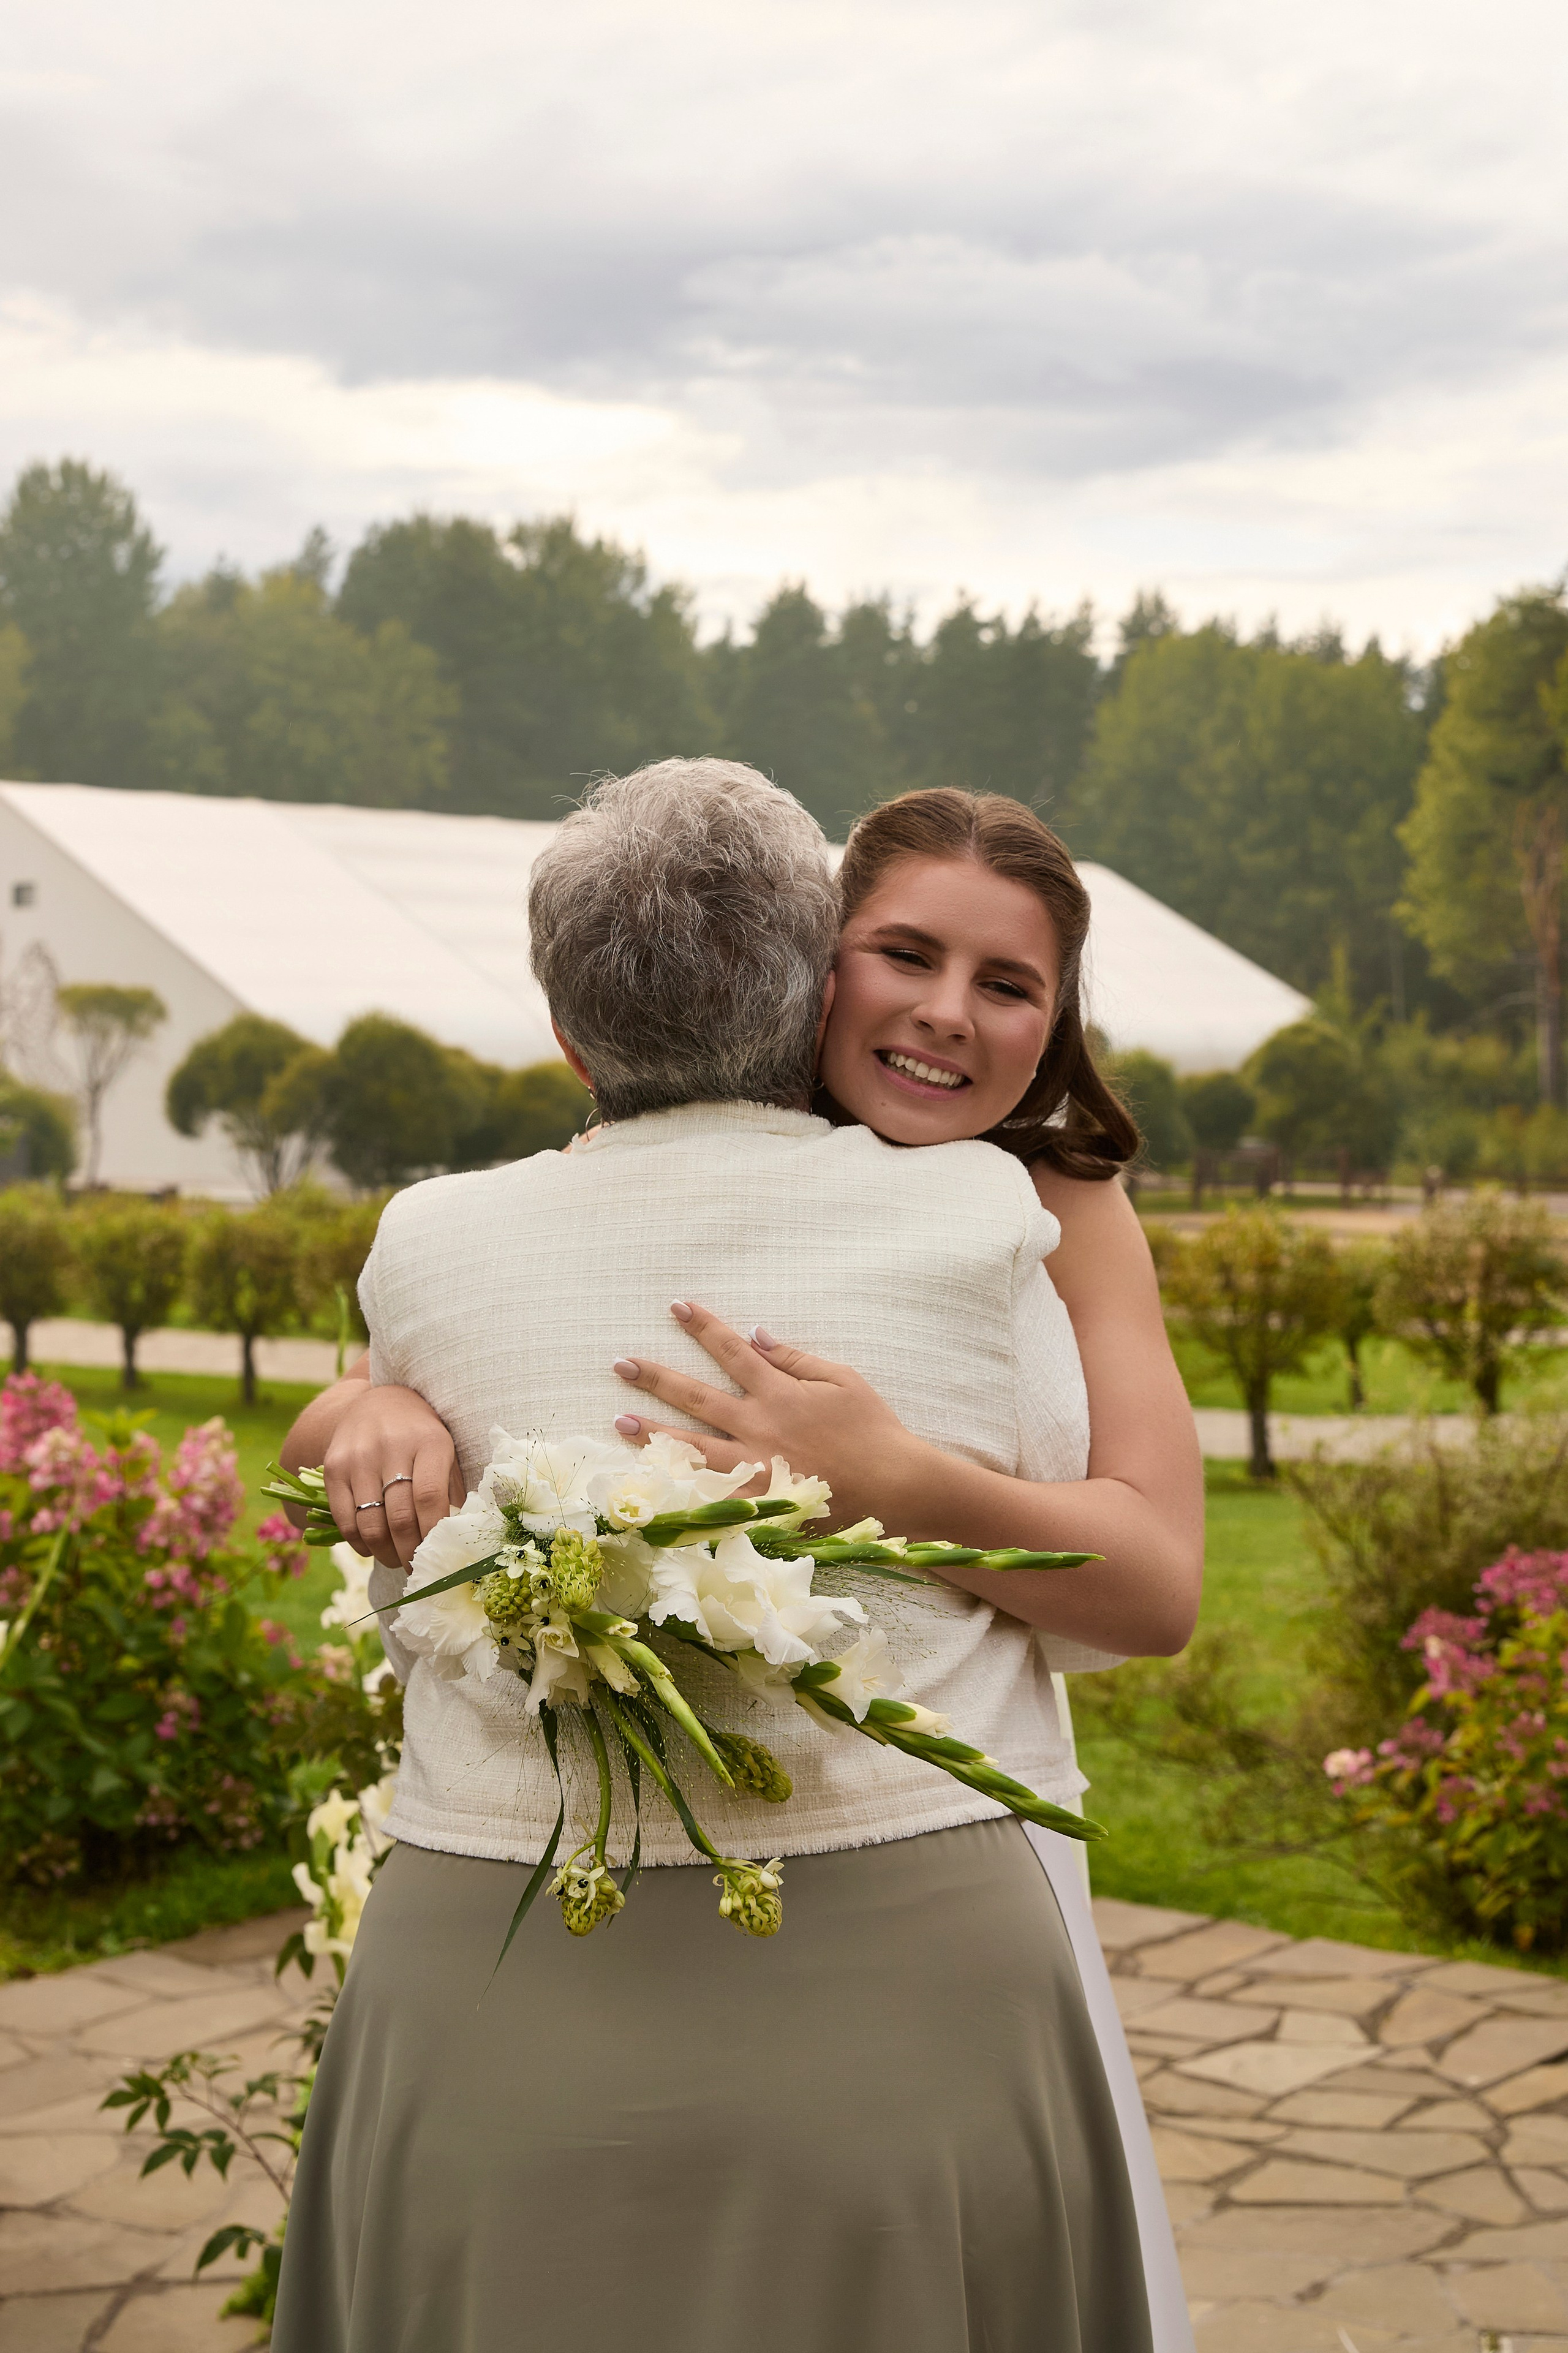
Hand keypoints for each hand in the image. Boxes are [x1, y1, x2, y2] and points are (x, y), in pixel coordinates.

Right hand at [321, 1384, 464, 1568]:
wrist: (379, 1401)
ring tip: (397, 1561)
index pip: (430, 1498)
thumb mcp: (446, 1450)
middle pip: (400, 1517)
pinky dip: (360, 1544)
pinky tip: (373, 1548)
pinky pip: (345, 1520)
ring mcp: (357, 1457)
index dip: (433, 1534)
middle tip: (418, 1570)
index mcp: (429, 1441)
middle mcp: (390, 1447)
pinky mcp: (333, 1467)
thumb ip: (452, 1490)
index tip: (439, 1556)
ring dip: (385, 1554)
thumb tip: (455, 1538)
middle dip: (410, 1554)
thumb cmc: (422, 1434)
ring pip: (370, 1524)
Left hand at [611, 1300, 931, 1528]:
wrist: (896, 1488)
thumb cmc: (875, 1430)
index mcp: (779, 1394)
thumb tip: (756, 1335)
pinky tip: (653, 1480)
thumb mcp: (843, 1380)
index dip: (703, 1326)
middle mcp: (759, 1429)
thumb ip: (796, 1358)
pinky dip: (680, 1486)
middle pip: (696, 1398)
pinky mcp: (758, 1503)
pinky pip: (709, 1495)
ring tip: (620, 1421)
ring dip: (654, 1432)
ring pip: (692, 1449)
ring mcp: (754, 1469)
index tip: (677, 1305)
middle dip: (656, 1378)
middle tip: (621, 1364)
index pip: (731, 1351)